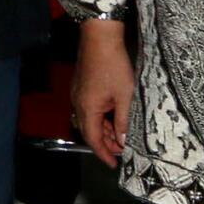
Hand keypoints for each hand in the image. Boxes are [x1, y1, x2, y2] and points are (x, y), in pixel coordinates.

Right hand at [73, 21, 134, 167]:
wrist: (99, 39)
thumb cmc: (114, 66)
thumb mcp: (125, 96)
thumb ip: (124, 120)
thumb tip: (124, 140)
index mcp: (88, 110)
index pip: (93, 140)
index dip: (104, 153)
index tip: (113, 165)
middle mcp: (79, 105)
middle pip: (90, 132)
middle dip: (106, 143)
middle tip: (122, 151)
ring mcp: (79, 95)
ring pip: (91, 121)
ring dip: (105, 130)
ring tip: (121, 134)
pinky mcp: (82, 87)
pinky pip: (90, 110)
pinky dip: (102, 118)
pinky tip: (113, 116)